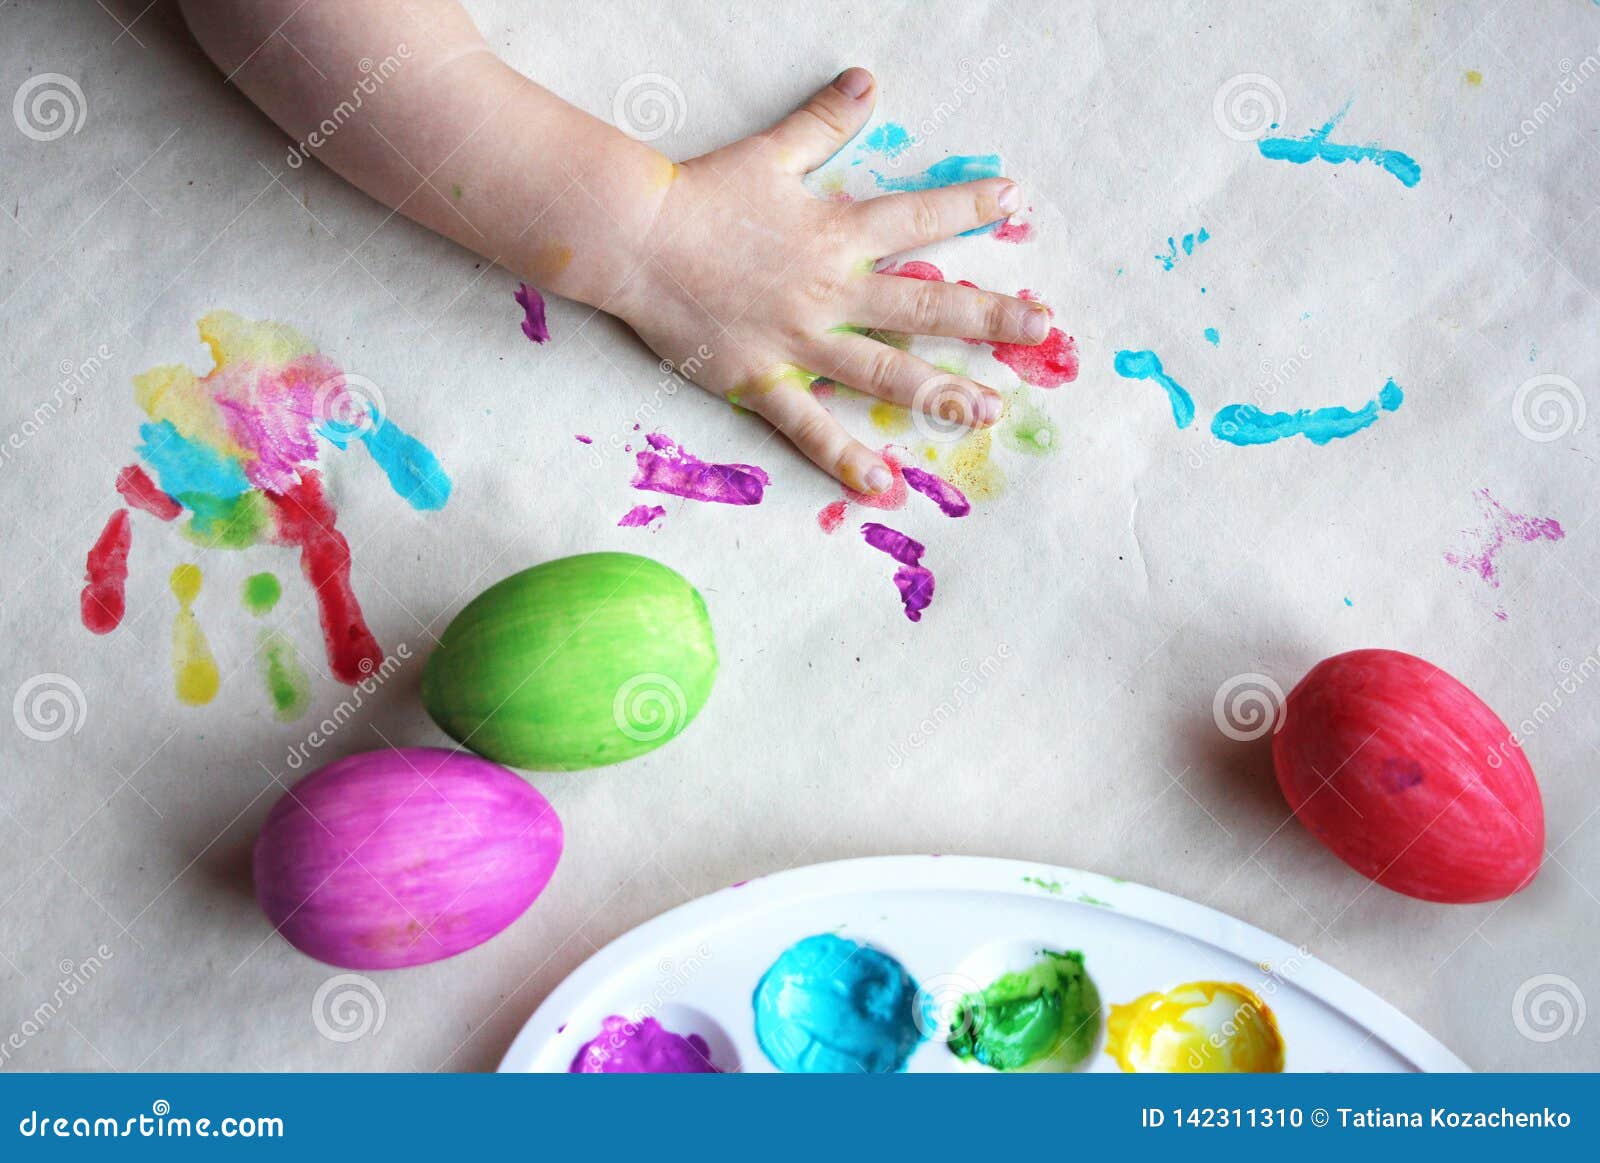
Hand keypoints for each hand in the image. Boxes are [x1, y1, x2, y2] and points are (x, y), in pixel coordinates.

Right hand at [611, 68, 1050, 492]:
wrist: (636, 238)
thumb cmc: (700, 195)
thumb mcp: (770, 151)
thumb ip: (824, 122)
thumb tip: (867, 80)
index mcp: (836, 234)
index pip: (917, 218)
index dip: (967, 205)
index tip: (1013, 199)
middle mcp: (831, 291)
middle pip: (925, 306)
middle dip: (989, 317)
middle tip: (1041, 329)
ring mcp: (800, 341)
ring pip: (885, 373)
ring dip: (941, 394)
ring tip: (988, 413)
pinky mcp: (762, 380)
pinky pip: (810, 426)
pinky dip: (843, 458)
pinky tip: (880, 485)